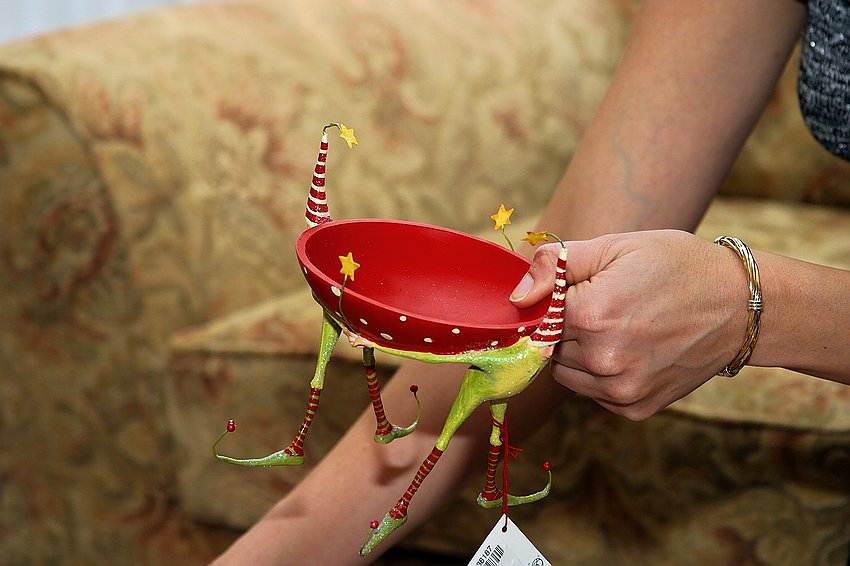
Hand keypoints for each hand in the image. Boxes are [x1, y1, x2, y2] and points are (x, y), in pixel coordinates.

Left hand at [511, 230, 747, 419]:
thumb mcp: (615, 247)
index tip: (574, 293)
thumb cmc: (676, 266)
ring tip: (621, 327)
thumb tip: (516, 296)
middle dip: (566, 327)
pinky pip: (593, 393)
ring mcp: (621, 389)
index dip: (551, 302)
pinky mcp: (635, 408)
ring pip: (567, 374)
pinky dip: (601, 375)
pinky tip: (632, 350)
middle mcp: (603, 359)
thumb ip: (556, 265)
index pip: (537, 317)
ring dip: (579, 353)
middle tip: (608, 305)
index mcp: (593, 314)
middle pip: (550, 346)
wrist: (741, 305)